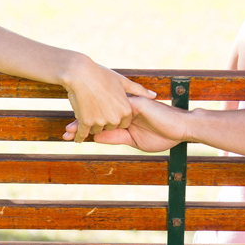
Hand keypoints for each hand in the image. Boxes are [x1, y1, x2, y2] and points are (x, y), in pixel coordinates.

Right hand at [62, 56, 155, 142]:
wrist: (80, 73)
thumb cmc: (101, 75)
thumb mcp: (122, 81)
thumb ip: (139, 91)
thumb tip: (154, 95)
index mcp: (126, 110)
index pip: (123, 122)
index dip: (116, 115)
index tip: (108, 106)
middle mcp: (115, 118)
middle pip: (110, 127)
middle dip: (105, 121)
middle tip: (97, 107)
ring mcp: (100, 121)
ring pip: (96, 129)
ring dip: (92, 125)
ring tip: (87, 110)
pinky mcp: (86, 122)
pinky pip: (83, 133)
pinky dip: (79, 135)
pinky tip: (77, 136)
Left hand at [64, 95, 187, 151]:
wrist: (181, 129)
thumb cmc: (162, 135)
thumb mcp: (133, 140)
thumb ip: (115, 137)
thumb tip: (96, 138)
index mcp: (123, 118)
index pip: (101, 122)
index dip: (85, 128)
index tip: (69, 136)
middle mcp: (122, 109)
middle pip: (97, 115)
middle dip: (80, 124)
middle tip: (64, 134)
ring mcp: (127, 105)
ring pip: (102, 111)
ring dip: (86, 120)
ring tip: (70, 129)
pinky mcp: (134, 103)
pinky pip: (114, 108)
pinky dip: (100, 115)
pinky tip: (87, 120)